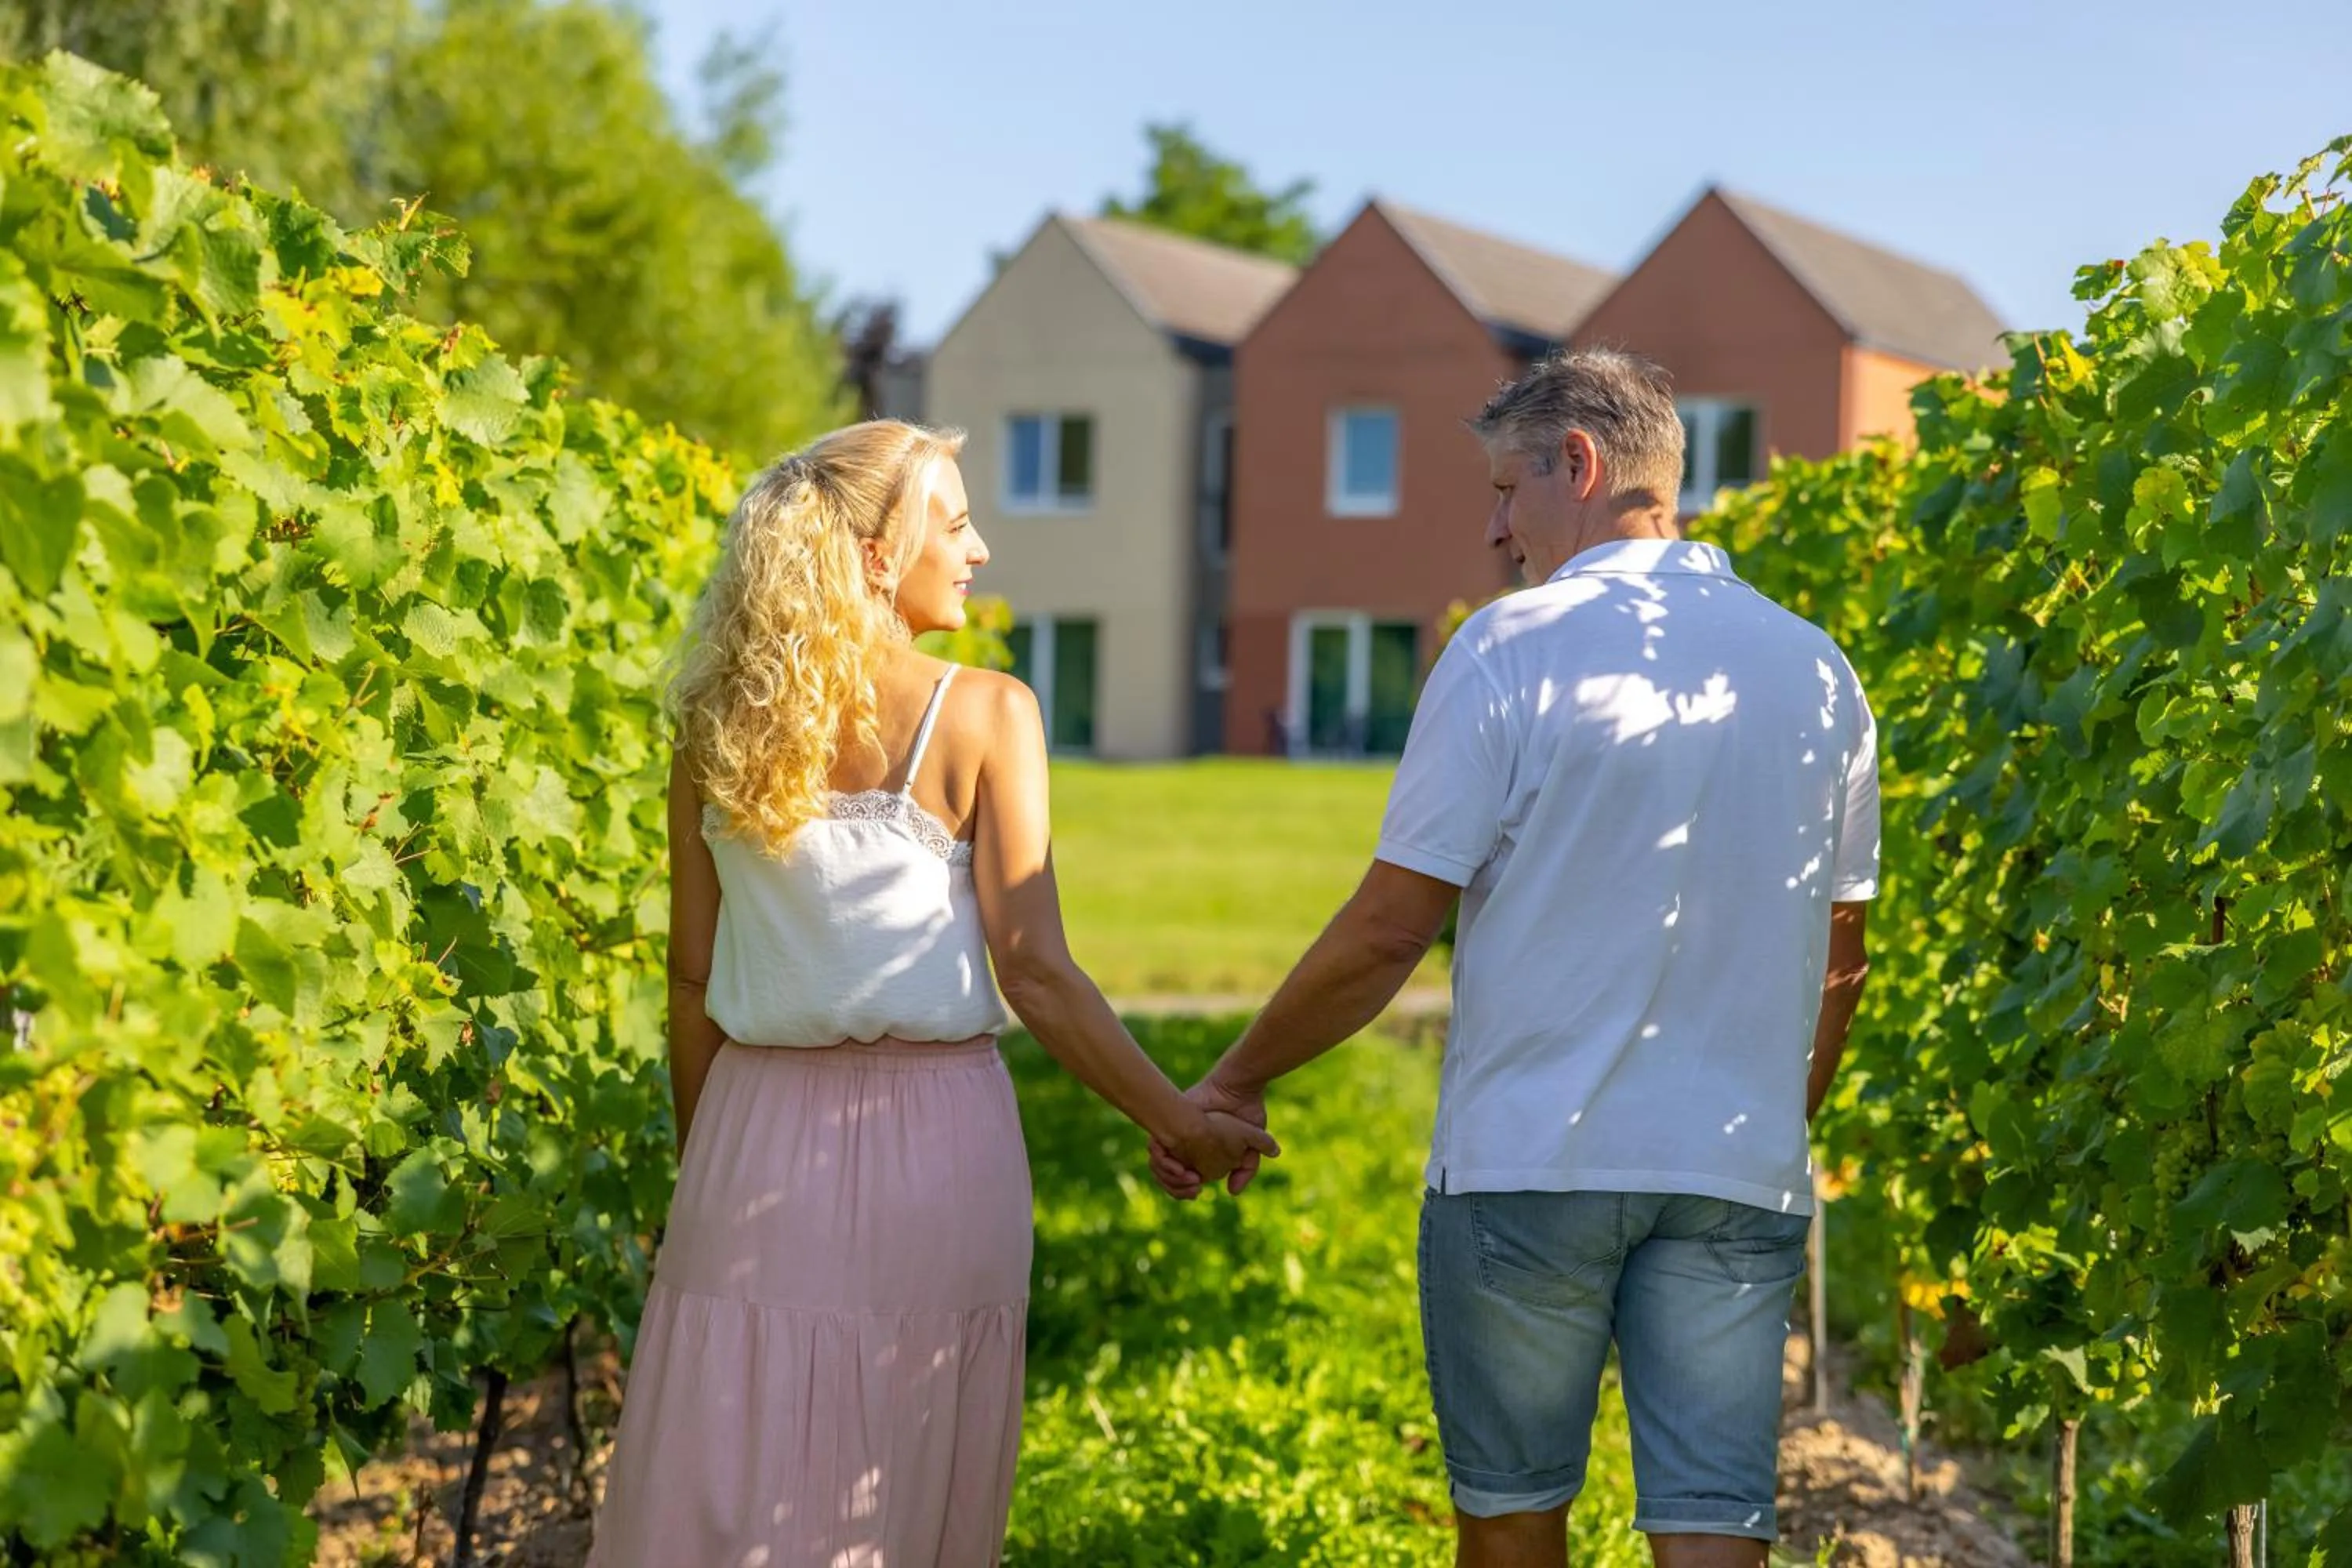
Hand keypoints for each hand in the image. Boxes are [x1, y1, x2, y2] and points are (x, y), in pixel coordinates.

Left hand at [1148, 1075, 1270, 1199]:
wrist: (1236, 1087)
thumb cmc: (1246, 1113)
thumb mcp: (1251, 1146)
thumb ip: (1246, 1169)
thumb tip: (1232, 1192)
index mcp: (1201, 1154)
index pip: (1183, 1181)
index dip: (1186, 1190)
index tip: (1196, 1190)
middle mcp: (1186, 1146)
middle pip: (1168, 1176)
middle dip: (1176, 1187)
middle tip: (1193, 1188)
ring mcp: (1177, 1134)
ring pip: (1159, 1165)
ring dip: (1169, 1176)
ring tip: (1189, 1177)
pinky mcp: (1170, 1122)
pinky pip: (1155, 1147)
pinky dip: (1161, 1159)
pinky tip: (1178, 1166)